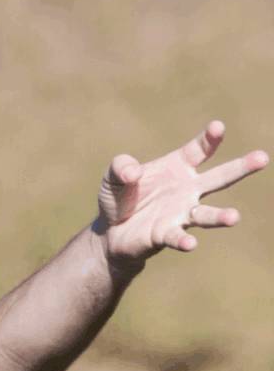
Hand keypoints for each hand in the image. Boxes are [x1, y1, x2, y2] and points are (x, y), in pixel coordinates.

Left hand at [94, 121, 267, 266]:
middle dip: (240, 168)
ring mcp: (180, 214)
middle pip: (218, 178)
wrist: (112, 230)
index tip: (218, 127)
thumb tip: (133, 173)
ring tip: (234, 217)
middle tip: (262, 157)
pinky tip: (190, 244)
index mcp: (177, 168)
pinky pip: (177, 237)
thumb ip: (121, 166)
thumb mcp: (113, 175)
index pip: (199, 150)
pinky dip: (183, 241)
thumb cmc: (119, 197)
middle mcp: (186, 191)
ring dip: (220, 216)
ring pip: (206, 214)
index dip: (209, 139)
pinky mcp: (166, 235)